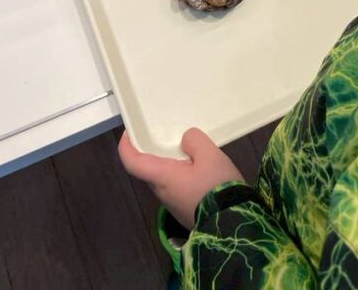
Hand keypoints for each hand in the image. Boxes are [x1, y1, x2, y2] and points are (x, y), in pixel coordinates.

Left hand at [118, 127, 242, 228]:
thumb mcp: (210, 155)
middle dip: (153, 151)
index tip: (130, 131)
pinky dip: (181, 173)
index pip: (132, 163)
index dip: (126, 145)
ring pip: (164, 178)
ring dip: (170, 163)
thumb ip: (194, 141)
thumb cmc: (216, 187)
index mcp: (163, 177)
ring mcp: (173, 204)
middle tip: (166, 133)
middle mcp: (163, 192)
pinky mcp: (185, 210)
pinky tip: (199, 168)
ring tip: (189, 148)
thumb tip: (185, 140)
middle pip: (149, 169)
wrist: (231, 226)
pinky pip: (177, 186)